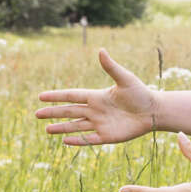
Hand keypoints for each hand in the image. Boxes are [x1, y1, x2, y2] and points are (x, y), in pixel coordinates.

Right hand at [35, 48, 156, 146]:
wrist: (154, 112)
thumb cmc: (141, 93)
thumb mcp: (125, 79)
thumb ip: (111, 67)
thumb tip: (101, 50)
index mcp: (96, 96)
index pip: (71, 96)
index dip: (56, 96)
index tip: (41, 97)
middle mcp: (95, 110)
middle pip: (69, 112)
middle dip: (53, 113)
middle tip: (36, 114)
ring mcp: (100, 124)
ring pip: (75, 127)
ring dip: (61, 128)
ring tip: (47, 130)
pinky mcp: (107, 136)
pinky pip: (88, 139)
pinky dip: (77, 140)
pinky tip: (65, 141)